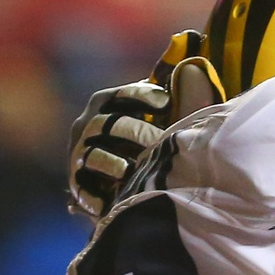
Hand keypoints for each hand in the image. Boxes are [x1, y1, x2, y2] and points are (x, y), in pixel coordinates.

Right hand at [67, 81, 169, 220]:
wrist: (130, 189)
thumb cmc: (152, 147)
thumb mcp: (168, 123)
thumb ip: (182, 100)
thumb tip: (195, 70)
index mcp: (105, 108)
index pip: (118, 96)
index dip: (139, 97)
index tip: (166, 102)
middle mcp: (88, 128)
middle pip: (107, 125)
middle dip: (134, 132)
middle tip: (160, 141)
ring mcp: (81, 157)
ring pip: (94, 155)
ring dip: (111, 162)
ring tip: (130, 170)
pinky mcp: (79, 187)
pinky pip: (84, 190)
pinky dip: (94, 197)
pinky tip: (107, 204)